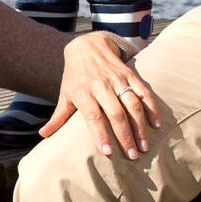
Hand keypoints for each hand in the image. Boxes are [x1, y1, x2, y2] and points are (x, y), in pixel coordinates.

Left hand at [41, 33, 161, 158]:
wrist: (88, 45)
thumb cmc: (75, 76)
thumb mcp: (65, 94)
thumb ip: (58, 116)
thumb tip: (44, 135)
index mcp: (83, 92)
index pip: (93, 116)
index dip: (100, 134)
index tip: (108, 152)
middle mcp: (101, 85)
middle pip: (116, 113)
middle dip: (125, 136)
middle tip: (133, 156)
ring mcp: (118, 79)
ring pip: (132, 104)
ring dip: (140, 126)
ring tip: (145, 146)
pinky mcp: (131, 74)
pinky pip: (144, 92)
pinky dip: (152, 108)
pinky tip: (156, 125)